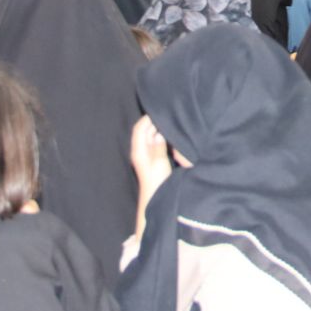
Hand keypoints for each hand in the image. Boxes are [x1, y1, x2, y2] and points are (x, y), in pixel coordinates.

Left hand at [130, 116, 172, 242]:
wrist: (155, 200)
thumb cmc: (157, 183)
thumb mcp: (159, 163)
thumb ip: (159, 146)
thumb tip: (160, 132)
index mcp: (138, 151)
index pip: (139, 128)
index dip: (147, 118)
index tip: (160, 111)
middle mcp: (140, 151)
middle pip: (145, 131)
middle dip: (154, 122)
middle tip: (168, 114)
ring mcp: (146, 156)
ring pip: (151, 137)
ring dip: (159, 129)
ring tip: (171, 122)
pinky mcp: (153, 160)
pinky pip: (156, 144)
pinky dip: (162, 138)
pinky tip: (171, 135)